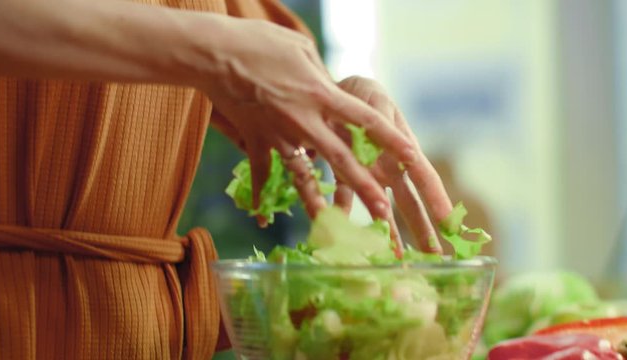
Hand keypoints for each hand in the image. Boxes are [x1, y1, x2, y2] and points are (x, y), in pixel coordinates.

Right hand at [203, 18, 419, 224]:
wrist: (214, 54)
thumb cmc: (259, 43)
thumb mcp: (301, 50)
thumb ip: (321, 78)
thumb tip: (331, 93)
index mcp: (322, 95)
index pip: (366, 121)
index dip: (391, 141)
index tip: (413, 158)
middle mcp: (305, 121)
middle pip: (341, 159)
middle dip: (364, 187)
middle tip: (384, 213)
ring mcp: (279, 135)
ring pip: (302, 176)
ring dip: (317, 202)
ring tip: (330, 224)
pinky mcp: (255, 140)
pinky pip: (261, 173)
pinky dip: (261, 194)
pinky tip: (261, 215)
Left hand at [332, 76, 452, 251]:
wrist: (332, 94)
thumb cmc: (361, 95)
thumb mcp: (373, 101)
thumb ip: (384, 122)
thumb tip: (407, 148)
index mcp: (402, 150)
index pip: (425, 179)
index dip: (438, 202)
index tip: (452, 227)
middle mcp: (389, 168)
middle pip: (409, 205)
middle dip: (422, 231)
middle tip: (435, 259)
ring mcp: (368, 176)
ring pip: (381, 210)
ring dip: (387, 234)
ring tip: (394, 260)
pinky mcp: (344, 177)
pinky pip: (344, 200)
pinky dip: (342, 216)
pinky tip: (340, 237)